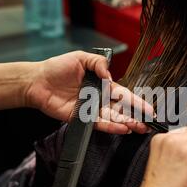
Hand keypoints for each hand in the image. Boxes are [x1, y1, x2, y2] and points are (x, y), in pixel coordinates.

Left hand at [25, 51, 151, 133]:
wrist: (38, 81)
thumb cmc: (58, 68)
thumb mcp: (81, 57)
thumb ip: (98, 63)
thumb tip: (109, 77)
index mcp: (102, 85)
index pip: (124, 95)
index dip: (137, 102)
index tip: (149, 110)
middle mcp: (99, 99)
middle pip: (122, 110)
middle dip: (136, 117)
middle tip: (148, 124)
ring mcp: (91, 110)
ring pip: (113, 119)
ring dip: (126, 123)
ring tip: (138, 127)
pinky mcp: (81, 118)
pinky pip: (98, 124)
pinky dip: (110, 126)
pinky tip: (122, 128)